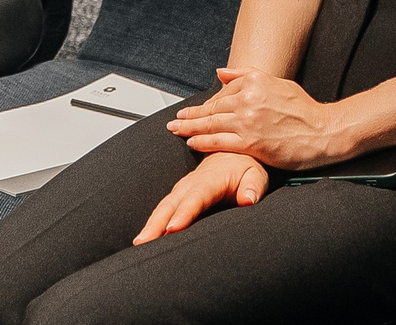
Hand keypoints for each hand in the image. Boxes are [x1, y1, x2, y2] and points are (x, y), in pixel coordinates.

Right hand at [134, 151, 268, 243]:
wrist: (233, 152)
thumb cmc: (246, 166)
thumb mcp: (256, 174)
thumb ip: (253, 186)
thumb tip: (248, 199)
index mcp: (211, 179)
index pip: (196, 197)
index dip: (184, 213)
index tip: (173, 228)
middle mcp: (192, 183)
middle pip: (171, 204)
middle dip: (156, 223)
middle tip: (143, 242)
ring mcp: (183, 189)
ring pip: (163, 207)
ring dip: (150, 224)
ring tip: (139, 243)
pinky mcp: (179, 195)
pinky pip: (164, 209)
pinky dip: (153, 222)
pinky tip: (145, 238)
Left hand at [165, 66, 348, 170]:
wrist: (322, 132)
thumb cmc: (303, 110)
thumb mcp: (277, 83)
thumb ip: (246, 76)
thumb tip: (220, 72)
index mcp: (256, 81)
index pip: (223, 92)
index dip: (207, 104)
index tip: (195, 109)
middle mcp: (249, 98)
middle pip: (212, 108)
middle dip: (190, 115)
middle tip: (175, 120)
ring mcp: (248, 121)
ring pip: (211, 124)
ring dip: (190, 128)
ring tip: (177, 130)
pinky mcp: (250, 142)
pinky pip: (219, 142)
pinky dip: (203, 142)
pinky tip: (192, 142)